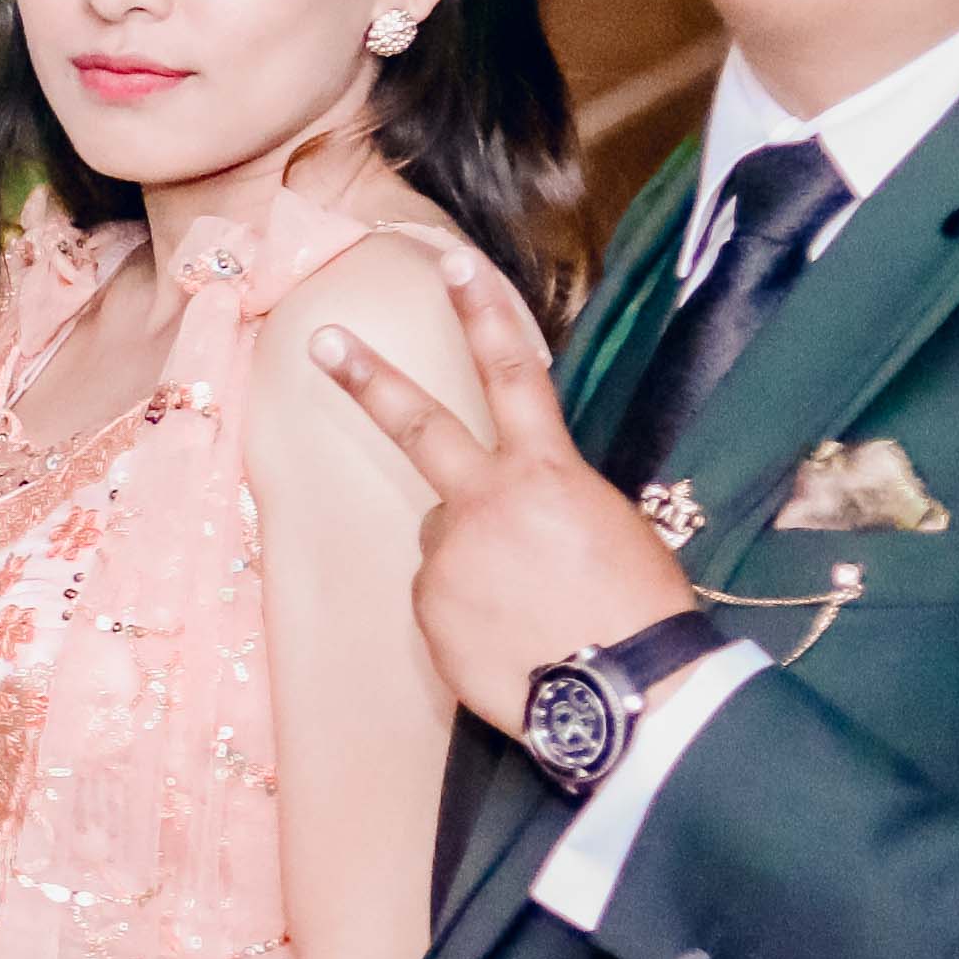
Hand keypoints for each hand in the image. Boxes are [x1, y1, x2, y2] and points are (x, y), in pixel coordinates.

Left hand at [315, 236, 691, 745]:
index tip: (450, 263)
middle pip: (418, 424)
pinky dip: (465, 611)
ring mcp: (447, 555)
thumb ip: (544, 501)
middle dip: (366, 378)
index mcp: (545, 473)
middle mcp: (483, 501)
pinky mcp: (426, 609)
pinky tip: (506, 638)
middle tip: (322, 340)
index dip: (481, 313)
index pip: (512, 373)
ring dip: (472, 561)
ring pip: (443, 540)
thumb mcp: (608, 529)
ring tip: (525, 608)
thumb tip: (506, 514)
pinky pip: (439, 596)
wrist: (627, 695)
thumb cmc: (636, 611)